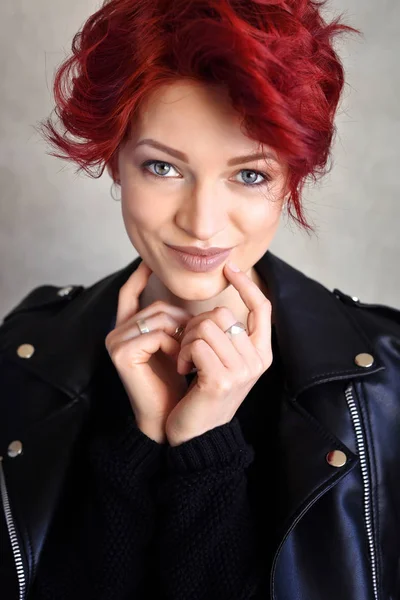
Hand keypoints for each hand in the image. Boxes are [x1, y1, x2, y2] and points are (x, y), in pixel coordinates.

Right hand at [105, 260, 192, 443]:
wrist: (168, 416)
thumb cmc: (175, 383)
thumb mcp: (175, 345)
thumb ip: (171, 322)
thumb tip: (183, 295)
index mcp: (126, 329)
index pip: (129, 293)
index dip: (139, 276)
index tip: (151, 263)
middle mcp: (116, 332)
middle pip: (157, 306)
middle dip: (183, 318)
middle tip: (196, 338)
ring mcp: (115, 342)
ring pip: (159, 317)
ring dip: (182, 332)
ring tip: (189, 353)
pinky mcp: (121, 353)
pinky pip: (156, 334)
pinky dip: (174, 345)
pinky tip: (180, 361)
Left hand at [165, 261, 272, 445]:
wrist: (197, 435)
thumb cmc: (205, 393)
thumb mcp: (225, 361)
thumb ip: (229, 334)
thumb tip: (222, 301)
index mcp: (262, 353)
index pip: (262, 307)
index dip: (247, 284)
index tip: (230, 268)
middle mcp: (258, 361)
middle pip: (223, 313)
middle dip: (196, 323)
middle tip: (188, 346)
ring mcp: (242, 371)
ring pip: (206, 325)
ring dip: (186, 339)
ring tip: (186, 359)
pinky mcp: (220, 379)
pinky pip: (196, 343)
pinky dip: (183, 353)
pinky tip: (183, 369)